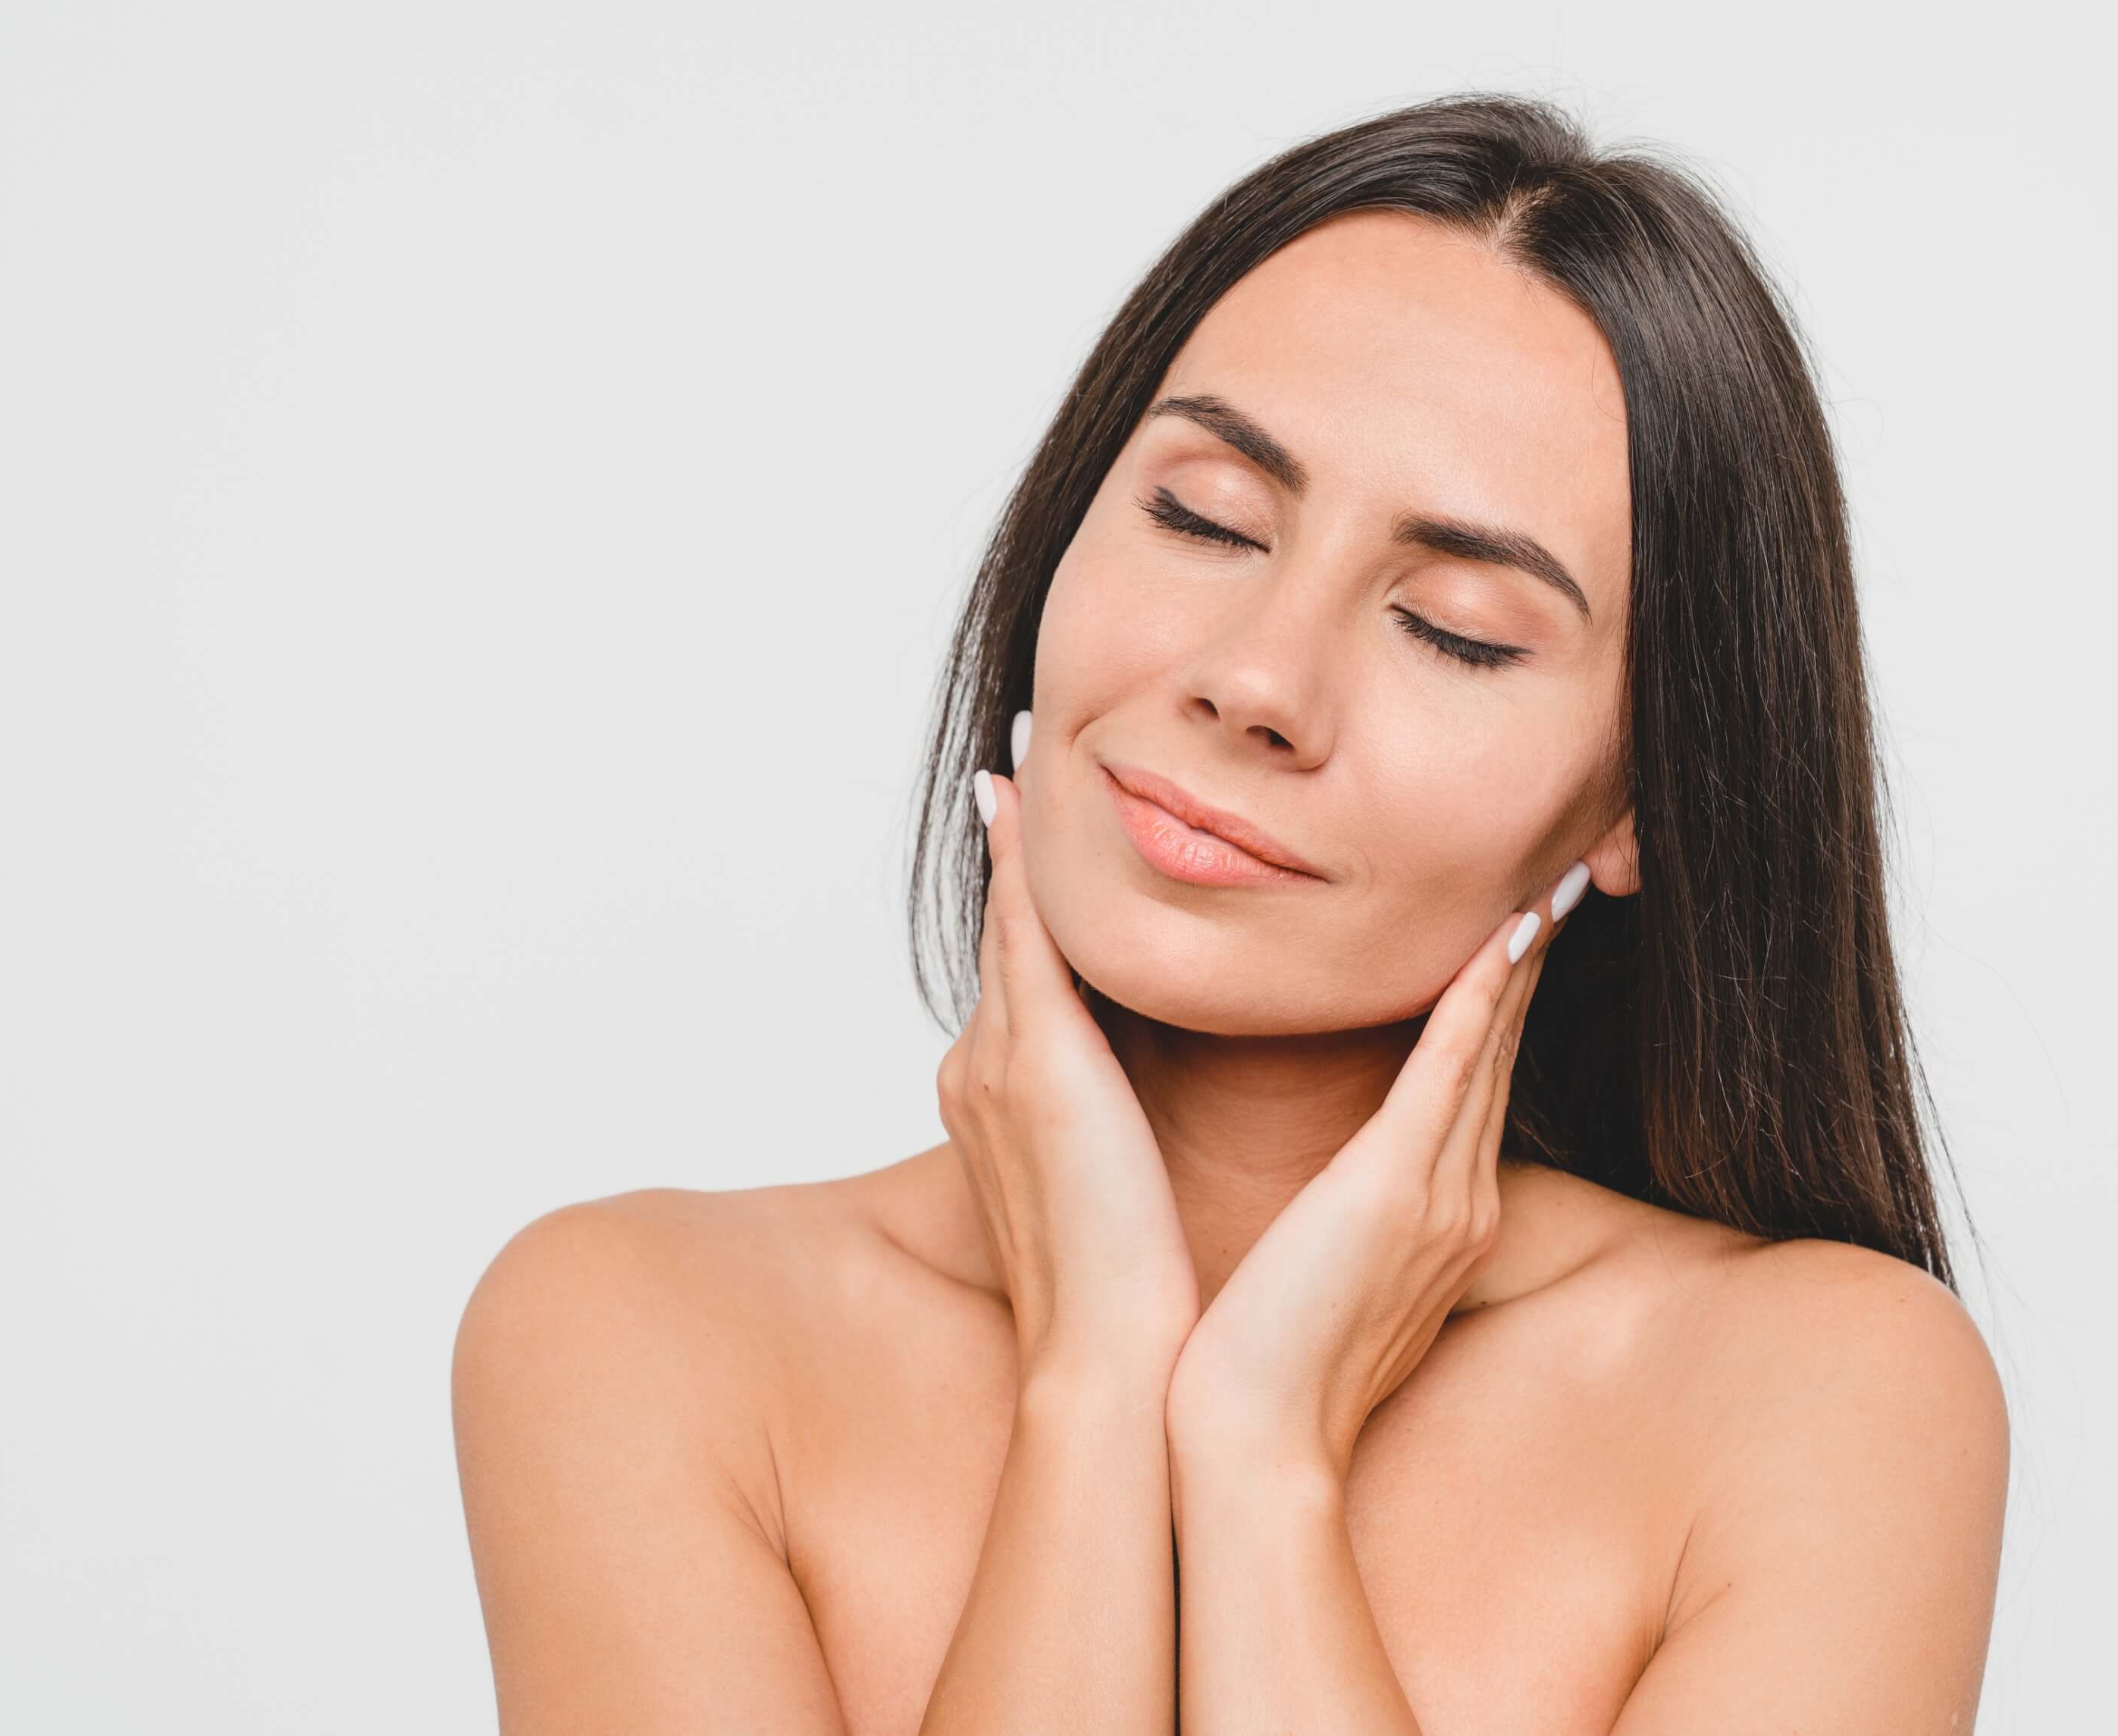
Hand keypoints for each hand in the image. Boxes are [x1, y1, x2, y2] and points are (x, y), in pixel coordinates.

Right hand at [936, 712, 1203, 1390]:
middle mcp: (983, 1070)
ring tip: (1032, 747)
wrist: (1113, 1370)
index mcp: (1004, 1101)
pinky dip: (1021, 868)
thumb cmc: (1134, 1298)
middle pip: (1003, 934)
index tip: (1031, 822)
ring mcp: (998, 1063)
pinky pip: (1027, 937)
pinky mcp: (1036, 1064)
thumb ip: (1117, 1125)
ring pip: (1012, 921)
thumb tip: (1133, 1101)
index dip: (1022, 899)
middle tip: (1022, 750)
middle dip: (1012, 851)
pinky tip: (1021, 794)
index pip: (1019, 976)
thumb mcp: (1118, 1189)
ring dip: (1024, 841)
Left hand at [1162, 864, 1590, 1479]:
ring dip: (1515, 960)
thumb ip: (1350, 1210)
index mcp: (1438, 1215)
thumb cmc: (1264, 1358)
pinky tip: (1502, 937)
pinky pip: (1451, 1071)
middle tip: (1556, 874)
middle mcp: (1459, 1200)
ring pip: (1487, 1049)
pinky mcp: (1398, 1189)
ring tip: (1546, 882)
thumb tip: (1338, 1177)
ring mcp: (1439, 1195)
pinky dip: (1479, 1000)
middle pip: (1499, 1054)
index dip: (1498, 1000)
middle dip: (1526, 963)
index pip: (1473, 1083)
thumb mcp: (1327, 1269)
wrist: (1250, 1438)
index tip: (1513, 924)